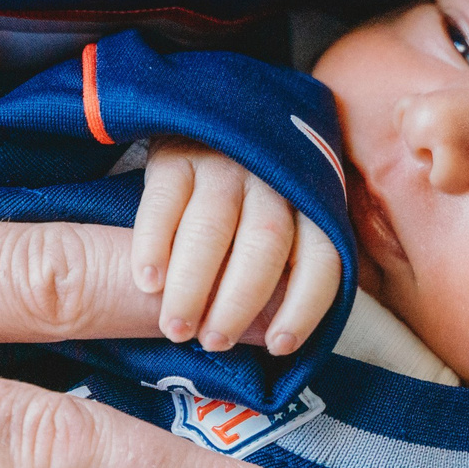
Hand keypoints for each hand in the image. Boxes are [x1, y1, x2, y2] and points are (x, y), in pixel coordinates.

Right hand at [130, 138, 340, 353]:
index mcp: (309, 203)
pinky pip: (165, 201)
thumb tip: (274, 339)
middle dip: (239, 301)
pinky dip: (154, 244)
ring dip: (192, 284)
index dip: (303, 305)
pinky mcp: (176, 154)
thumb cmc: (247, 202)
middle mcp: (272, 180)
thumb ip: (283, 275)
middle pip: (265, 245)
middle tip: (212, 341)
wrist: (209, 121)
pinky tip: (147, 281)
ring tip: (176, 327)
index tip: (279, 346)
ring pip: (213, 227)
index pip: (321, 257)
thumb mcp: (280, 225)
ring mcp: (224, 164)